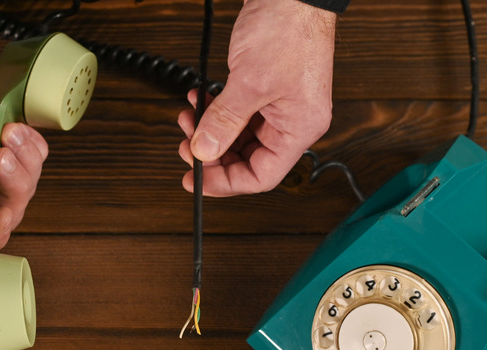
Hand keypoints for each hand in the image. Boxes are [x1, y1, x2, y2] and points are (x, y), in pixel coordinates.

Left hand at [178, 0, 336, 195]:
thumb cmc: (288, 29)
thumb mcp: (248, 82)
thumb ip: (224, 121)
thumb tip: (204, 150)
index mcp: (300, 128)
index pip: (262, 175)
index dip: (227, 183)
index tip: (198, 180)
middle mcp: (293, 121)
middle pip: (249, 158)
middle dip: (214, 153)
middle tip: (187, 147)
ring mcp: (280, 105)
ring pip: (240, 136)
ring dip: (211, 131)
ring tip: (188, 120)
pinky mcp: (267, 88)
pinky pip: (239, 113)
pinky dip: (216, 111)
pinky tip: (199, 101)